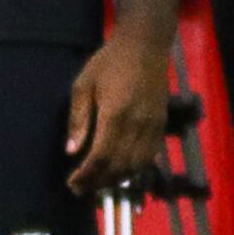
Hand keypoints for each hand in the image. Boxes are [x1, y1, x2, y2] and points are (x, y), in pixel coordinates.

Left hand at [65, 34, 172, 196]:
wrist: (145, 45)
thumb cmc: (109, 62)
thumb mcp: (83, 85)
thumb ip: (78, 119)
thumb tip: (71, 150)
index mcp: (115, 114)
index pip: (101, 156)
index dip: (87, 175)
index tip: (72, 183)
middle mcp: (138, 124)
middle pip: (119, 166)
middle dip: (98, 182)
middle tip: (80, 189)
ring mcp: (153, 126)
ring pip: (137, 165)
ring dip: (116, 179)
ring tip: (96, 183)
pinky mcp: (162, 124)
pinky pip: (150, 156)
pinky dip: (134, 169)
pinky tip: (119, 171)